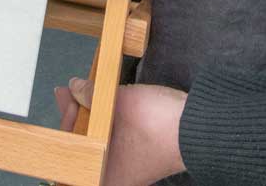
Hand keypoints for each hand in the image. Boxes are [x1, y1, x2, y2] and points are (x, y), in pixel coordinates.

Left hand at [54, 77, 187, 185]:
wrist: (199, 127)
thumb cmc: (157, 126)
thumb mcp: (116, 103)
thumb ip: (90, 95)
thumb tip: (75, 87)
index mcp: (104, 176)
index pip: (71, 154)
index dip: (66, 123)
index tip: (66, 99)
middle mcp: (115, 177)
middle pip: (84, 146)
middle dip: (76, 117)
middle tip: (69, 93)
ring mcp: (130, 167)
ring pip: (99, 140)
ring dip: (90, 116)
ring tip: (83, 92)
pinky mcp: (141, 155)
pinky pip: (114, 138)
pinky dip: (106, 120)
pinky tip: (102, 101)